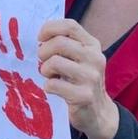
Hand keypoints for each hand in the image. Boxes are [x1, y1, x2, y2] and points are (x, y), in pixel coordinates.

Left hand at [36, 19, 118, 138]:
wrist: (97, 112)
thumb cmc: (81, 81)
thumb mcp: (79, 58)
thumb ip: (65, 45)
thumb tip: (41, 37)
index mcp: (92, 45)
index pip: (70, 25)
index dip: (50, 28)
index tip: (40, 38)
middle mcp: (95, 58)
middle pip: (59, 42)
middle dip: (43, 52)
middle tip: (43, 62)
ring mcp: (91, 77)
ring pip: (54, 62)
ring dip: (45, 70)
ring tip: (50, 76)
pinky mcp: (84, 96)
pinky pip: (53, 84)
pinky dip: (48, 86)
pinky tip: (54, 89)